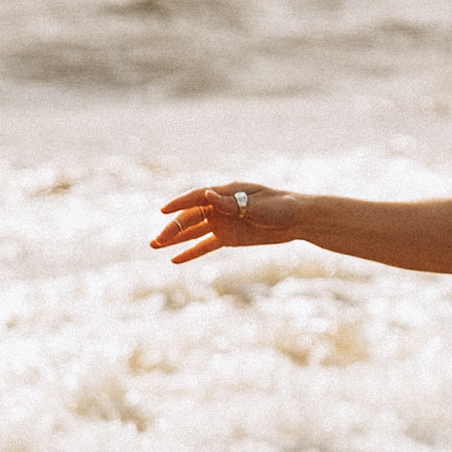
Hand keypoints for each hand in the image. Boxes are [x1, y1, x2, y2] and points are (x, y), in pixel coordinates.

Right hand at [152, 183, 295, 264]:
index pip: (196, 197)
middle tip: (157, 240)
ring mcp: (222, 222)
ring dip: (175, 239)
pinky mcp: (228, 238)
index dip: (178, 204)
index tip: (163, 211)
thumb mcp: (258, 205)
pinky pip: (205, 245)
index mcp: (226, 192)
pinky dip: (191, 252)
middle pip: (190, 217)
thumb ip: (232, 203)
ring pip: (193, 231)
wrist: (297, 219)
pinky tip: (174, 259)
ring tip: (154, 245)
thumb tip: (207, 195)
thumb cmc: (280, 206)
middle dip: (173, 229)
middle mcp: (219, 206)